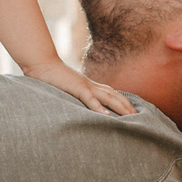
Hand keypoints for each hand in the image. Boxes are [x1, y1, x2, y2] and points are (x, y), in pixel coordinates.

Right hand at [22, 56, 138, 116]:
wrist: (41, 63)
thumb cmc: (51, 78)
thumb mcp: (66, 88)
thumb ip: (74, 95)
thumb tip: (78, 105)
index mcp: (89, 85)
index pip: (111, 93)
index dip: (123, 101)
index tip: (132, 111)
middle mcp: (91, 85)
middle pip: (115, 95)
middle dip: (128, 106)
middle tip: (140, 117)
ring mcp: (85, 86)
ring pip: (108, 98)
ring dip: (121, 108)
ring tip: (131, 117)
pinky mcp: (77, 89)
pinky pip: (91, 100)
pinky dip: (99, 108)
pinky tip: (107, 116)